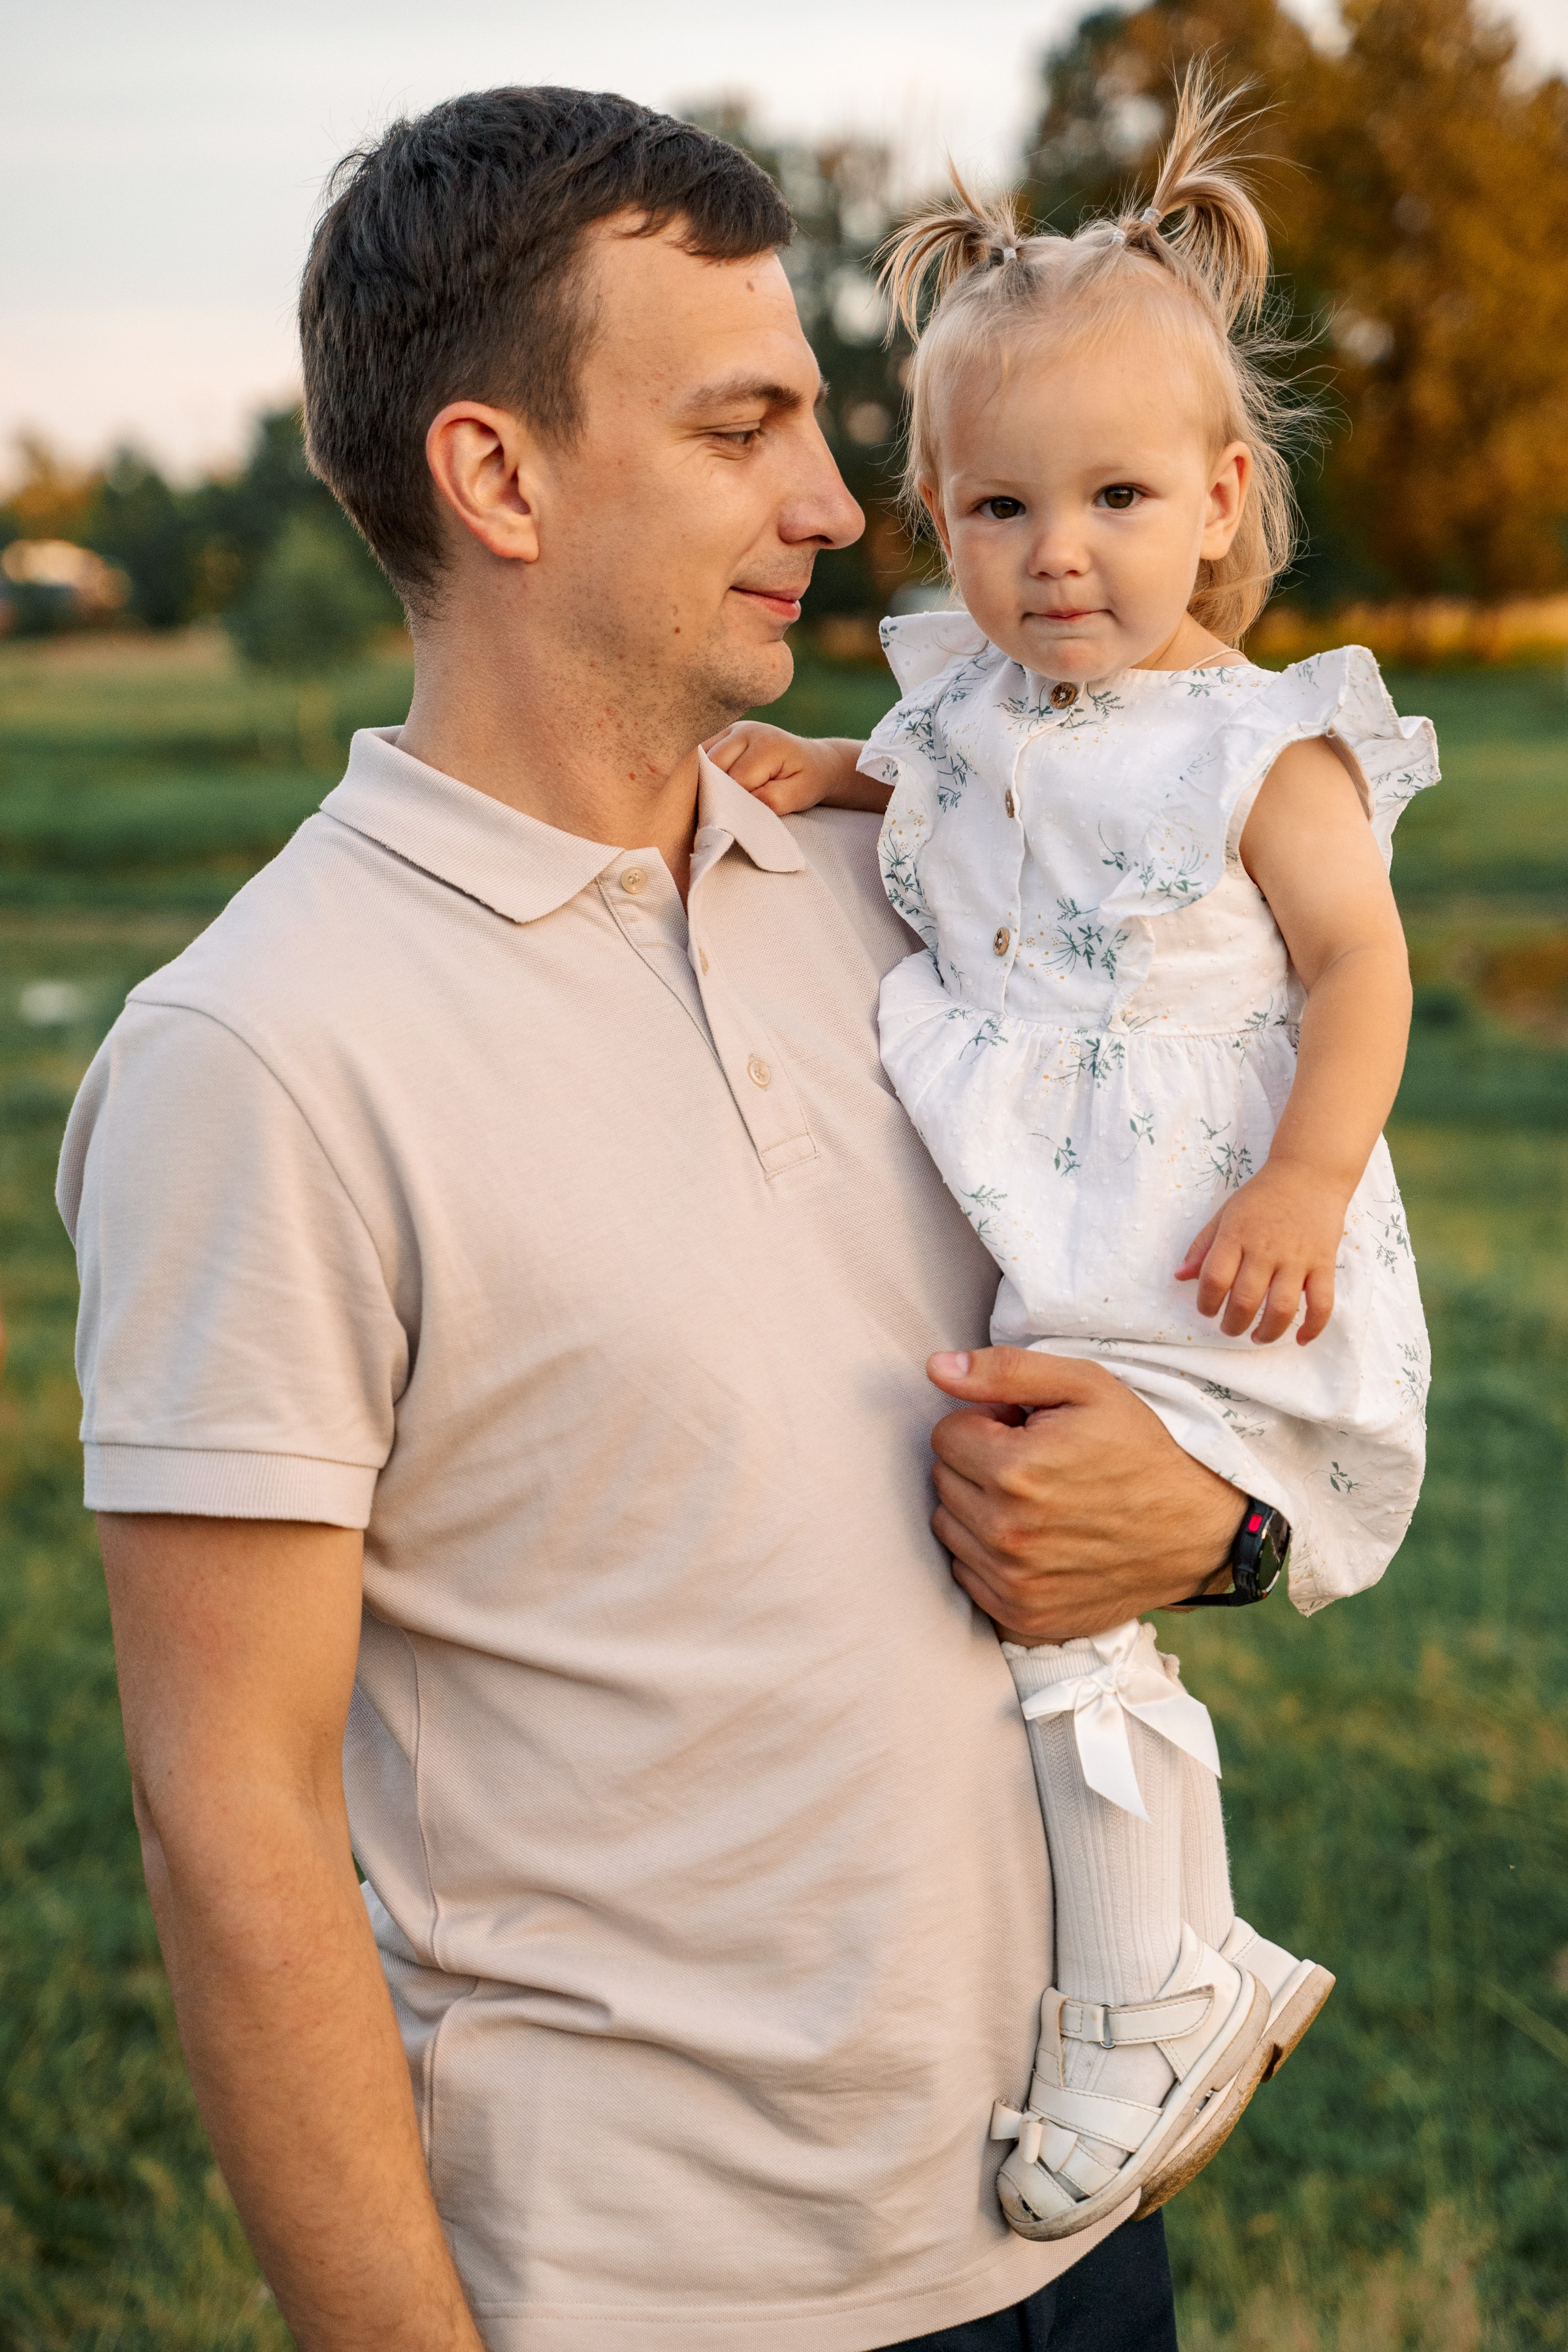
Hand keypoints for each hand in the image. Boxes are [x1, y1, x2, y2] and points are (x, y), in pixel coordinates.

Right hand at [703, 722, 861, 814]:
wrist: (814, 761)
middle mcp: (746, 730)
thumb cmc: (807, 781)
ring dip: (704, 781)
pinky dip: (701, 771)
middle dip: (716, 792)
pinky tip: (709, 787)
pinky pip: (700, 753)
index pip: (737, 779)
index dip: (735, 802)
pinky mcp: (723, 735)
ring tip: (715, 801)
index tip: (739, 819)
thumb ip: (770, 800)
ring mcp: (732, 730)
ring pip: (701, 758)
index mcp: (767, 744)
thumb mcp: (798, 795)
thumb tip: (738, 805)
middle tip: (721, 815)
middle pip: (713, 766)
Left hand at [926, 1348, 1245, 1643]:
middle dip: (979, 1462)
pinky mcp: (1021, 1614)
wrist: (1198, 1531)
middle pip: (943, 1479)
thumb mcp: (1087, 1386)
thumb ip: (1005, 1371)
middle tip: (1035, 1462)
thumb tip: (936, 1368)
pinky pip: (966, 1574)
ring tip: (1035, 1499)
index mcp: (1015, 1470)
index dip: (986, 1423)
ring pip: (948, 1526)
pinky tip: (1035, 1538)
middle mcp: (1007, 1532)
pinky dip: (988, 1554)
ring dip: (978, 1508)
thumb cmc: (1142, 1449)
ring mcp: (1013, 1581)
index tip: (1025, 1429)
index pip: (945, 1434)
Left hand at [1176, 1161, 1347, 1343]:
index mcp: (1236, 1235)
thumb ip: (1203, 1246)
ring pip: (1281, 1308)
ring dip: (1267, 1332)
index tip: (1207, 1310)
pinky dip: (1312, 1327)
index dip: (1205, 1303)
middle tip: (1229, 1327)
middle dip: (1232, 1324)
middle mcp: (1265, 1249)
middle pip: (1245, 1300)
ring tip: (1256, 1336)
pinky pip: (1322, 1303)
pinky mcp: (1324, 1264)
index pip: (1214, 1279)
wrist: (1310, 1173)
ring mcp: (1297, 1258)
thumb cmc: (1263, 1196)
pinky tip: (1300, 1338)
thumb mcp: (1226, 1213)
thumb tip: (1180, 1276)